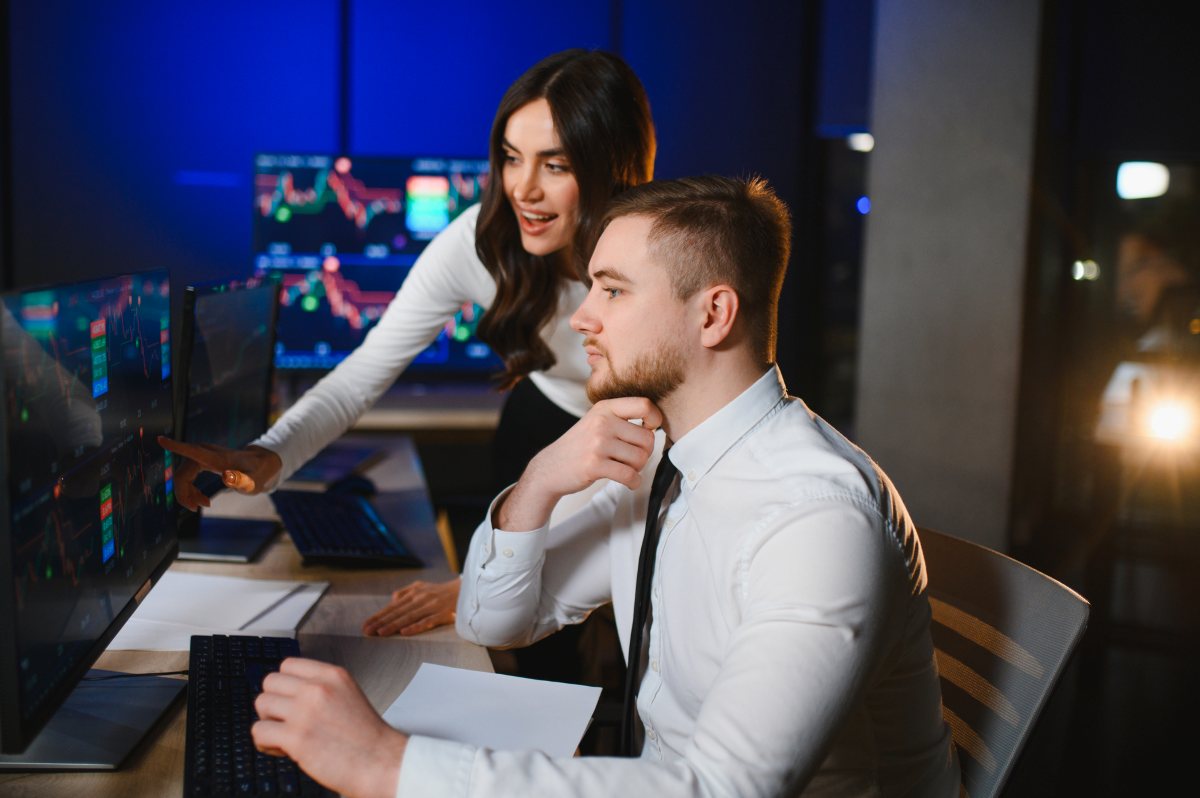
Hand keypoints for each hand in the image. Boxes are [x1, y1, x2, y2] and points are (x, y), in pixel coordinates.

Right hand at [157, 436, 282, 510]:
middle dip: (183, 493)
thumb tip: (226, 478)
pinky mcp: (201, 461)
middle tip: (196, 508)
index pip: (193, 451)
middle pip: (182, 473)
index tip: (161, 439)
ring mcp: (202, 456)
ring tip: (203, 505)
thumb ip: (242, 480)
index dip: (176, 446)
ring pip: (182, 476)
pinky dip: (190, 490)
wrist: (262, 464)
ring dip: (187, 493)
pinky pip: (186, 476)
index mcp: (217, 457)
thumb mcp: (254, 481)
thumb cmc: (259, 473)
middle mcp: (206, 453)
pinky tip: (202, 500)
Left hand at [253, 658, 407, 797]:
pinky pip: (259, 731)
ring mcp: (305, 711)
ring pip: (261, 703)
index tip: (290, 700)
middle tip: (286, 720)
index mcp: (332, 675)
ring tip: (285, 736)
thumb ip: (321, 688)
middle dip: (273, 702)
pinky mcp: (296, 737)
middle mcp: (317, 688)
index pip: (288, 665)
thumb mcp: (348, 695)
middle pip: (270, 681)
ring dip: (268, 721)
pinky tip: (282, 750)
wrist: (381, 762)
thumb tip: (288, 694)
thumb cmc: (367, 737)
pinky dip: (265, 743)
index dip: (285, 685)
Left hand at [362, 577, 460, 636]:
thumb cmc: (442, 590)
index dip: (378, 615)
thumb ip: (406, 592)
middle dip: (381, 622)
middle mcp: (421, 598)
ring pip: (409, 617)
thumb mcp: (422, 586)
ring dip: (394, 625)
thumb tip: (393, 599)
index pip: (392, 606)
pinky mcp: (443, 613)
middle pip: (398, 612)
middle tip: (367, 631)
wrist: (467, 589)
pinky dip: (416, 626)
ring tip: (381, 633)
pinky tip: (405, 632)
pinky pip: (427, 621)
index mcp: (414, 593)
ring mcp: (432, 606)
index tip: (365, 625)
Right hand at [497, 397, 660, 530]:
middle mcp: (602, 422)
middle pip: (647, 438)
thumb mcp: (596, 421)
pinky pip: (629, 475)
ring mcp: (597, 443)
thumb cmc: (579, 446)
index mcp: (605, 408)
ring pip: (640, 458)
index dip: (655, 420)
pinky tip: (628, 481)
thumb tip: (656, 425)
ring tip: (625, 468)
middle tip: (633, 458)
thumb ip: (622, 419)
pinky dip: (634, 482)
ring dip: (637, 468)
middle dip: (645, 453)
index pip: (645, 405)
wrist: (550, 468)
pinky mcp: (594, 465)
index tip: (649, 431)